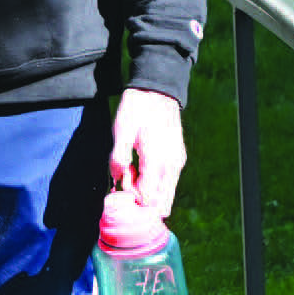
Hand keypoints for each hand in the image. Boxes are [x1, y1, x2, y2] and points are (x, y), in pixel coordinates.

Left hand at [110, 88, 186, 217]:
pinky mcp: (177, 159)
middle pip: (160, 203)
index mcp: (157, 161)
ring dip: (147, 191)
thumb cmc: (137, 110)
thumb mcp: (121, 131)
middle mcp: (171, 166)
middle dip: (140, 199)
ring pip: (166, 195)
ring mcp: (177, 163)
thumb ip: (117, 158)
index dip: (130, 196)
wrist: (157, 91)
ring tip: (131, 170)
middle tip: (124, 178)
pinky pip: (168, 182)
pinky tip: (140, 168)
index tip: (119, 180)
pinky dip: (154, 183)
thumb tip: (116, 178)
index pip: (147, 198)